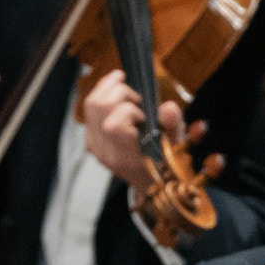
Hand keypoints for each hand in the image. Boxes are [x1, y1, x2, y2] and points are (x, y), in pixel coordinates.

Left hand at [80, 70, 195, 185]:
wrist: (148, 180)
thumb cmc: (163, 161)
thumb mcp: (174, 144)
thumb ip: (172, 126)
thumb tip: (169, 108)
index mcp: (125, 157)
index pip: (114, 125)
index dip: (128, 111)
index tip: (143, 116)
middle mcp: (105, 152)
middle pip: (99, 108)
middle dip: (119, 91)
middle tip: (136, 98)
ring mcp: (95, 146)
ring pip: (91, 105)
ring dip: (107, 87)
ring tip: (123, 83)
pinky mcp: (91, 138)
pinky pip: (89, 109)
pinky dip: (101, 93)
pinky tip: (114, 88)